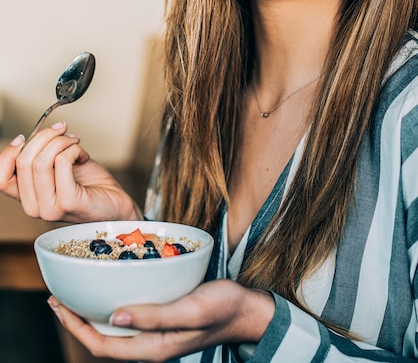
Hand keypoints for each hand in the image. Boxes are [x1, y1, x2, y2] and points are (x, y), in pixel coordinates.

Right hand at [0, 122, 141, 222]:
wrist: (116, 205)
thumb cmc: (91, 186)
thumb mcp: (60, 168)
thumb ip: (43, 157)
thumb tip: (34, 136)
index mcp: (28, 197)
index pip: (1, 177)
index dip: (8, 152)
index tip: (24, 136)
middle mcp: (34, 207)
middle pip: (23, 161)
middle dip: (44, 137)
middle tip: (63, 130)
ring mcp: (49, 208)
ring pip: (42, 161)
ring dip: (62, 141)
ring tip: (75, 142)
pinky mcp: (67, 202)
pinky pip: (62, 162)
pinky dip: (74, 149)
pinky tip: (83, 155)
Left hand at [48, 280, 274, 361]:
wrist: (246, 310)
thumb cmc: (222, 307)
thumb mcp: (190, 309)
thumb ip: (154, 316)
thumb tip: (115, 317)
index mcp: (154, 347)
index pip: (103, 346)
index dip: (76, 328)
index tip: (58, 305)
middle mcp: (150, 344)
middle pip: (103, 339)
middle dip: (76, 321)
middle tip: (58, 296)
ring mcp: (156, 334)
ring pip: (113, 329)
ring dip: (91, 314)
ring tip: (75, 293)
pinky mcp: (162, 321)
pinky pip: (128, 317)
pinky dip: (111, 304)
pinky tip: (109, 288)